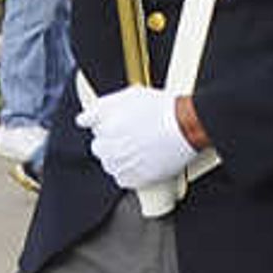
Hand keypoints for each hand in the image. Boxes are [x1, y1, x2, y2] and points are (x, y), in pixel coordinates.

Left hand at [78, 83, 196, 190]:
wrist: (188, 127)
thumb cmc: (165, 109)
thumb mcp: (132, 93)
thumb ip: (103, 104)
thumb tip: (85, 117)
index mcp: (105, 122)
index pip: (85, 122)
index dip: (97, 120)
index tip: (106, 121)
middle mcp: (109, 144)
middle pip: (97, 146)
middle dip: (109, 140)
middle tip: (131, 134)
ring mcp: (120, 163)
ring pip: (109, 164)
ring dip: (119, 157)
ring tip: (140, 147)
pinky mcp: (134, 178)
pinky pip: (122, 178)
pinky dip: (130, 172)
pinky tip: (143, 159)